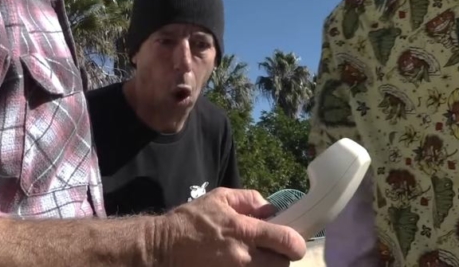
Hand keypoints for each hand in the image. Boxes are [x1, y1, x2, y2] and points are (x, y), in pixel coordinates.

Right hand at [161, 188, 305, 266]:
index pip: (287, 241)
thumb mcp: (219, 198)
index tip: (293, 241)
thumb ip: (248, 199)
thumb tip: (269, 209)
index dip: (296, 243)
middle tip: (271, 250)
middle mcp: (244, 257)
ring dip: (266, 266)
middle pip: (282, 265)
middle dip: (281, 257)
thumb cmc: (190, 221)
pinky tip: (240, 264)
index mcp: (244, 231)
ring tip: (253, 258)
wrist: (162, 248)